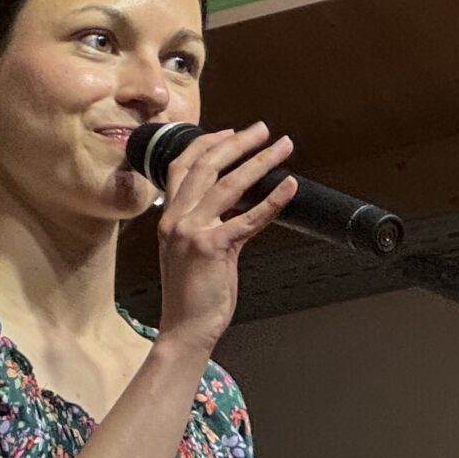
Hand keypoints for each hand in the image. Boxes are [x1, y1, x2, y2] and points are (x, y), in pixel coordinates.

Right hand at [153, 121, 296, 352]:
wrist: (185, 328)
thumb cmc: (193, 295)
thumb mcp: (191, 251)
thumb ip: (207, 225)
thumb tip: (236, 207)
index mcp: (170, 218)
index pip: (183, 167)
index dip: (207, 144)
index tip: (230, 132)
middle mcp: (177, 219)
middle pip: (207, 165)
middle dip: (238, 142)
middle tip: (262, 129)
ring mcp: (192, 232)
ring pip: (229, 183)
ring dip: (260, 160)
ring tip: (282, 147)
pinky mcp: (212, 247)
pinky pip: (248, 217)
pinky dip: (272, 199)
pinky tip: (289, 186)